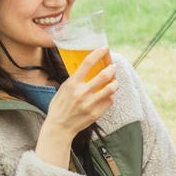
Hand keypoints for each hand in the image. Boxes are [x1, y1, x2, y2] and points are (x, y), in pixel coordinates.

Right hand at [34, 50, 117, 165]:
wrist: (60, 127)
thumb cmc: (60, 105)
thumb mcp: (63, 88)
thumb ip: (75, 79)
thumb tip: (88, 69)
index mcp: (72, 84)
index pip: (87, 63)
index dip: (98, 53)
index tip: (104, 48)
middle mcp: (81, 93)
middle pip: (103, 75)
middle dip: (111, 68)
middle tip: (113, 67)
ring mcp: (90, 104)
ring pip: (110, 89)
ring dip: (115, 83)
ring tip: (115, 82)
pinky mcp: (96, 113)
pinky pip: (109, 101)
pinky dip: (110, 97)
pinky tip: (107, 95)